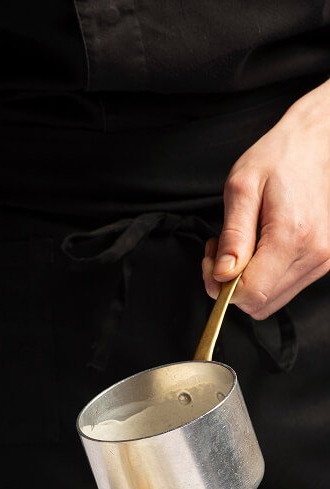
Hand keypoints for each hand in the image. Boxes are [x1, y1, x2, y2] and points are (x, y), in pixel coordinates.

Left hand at [202, 79, 329, 319]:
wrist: (311, 144)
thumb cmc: (276, 159)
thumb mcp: (241, 188)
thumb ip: (233, 236)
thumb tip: (223, 275)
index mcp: (292, 236)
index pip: (251, 293)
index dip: (222, 288)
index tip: (211, 263)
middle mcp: (314, 254)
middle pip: (260, 303)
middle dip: (229, 287)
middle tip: (218, 253)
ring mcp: (321, 260)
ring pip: (270, 301)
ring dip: (244, 284)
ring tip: (236, 247)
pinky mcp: (320, 261)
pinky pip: (282, 289)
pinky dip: (261, 279)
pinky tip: (254, 251)